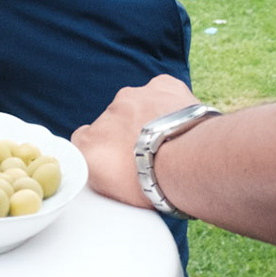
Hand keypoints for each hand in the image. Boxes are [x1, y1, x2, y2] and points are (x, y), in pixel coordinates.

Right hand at [72, 74, 202, 209]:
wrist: (189, 162)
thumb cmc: (155, 184)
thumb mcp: (113, 191)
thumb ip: (100, 170)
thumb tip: (105, 166)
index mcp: (90, 143)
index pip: (86, 140)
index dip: (106, 150)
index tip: (122, 162)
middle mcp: (107, 114)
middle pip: (115, 121)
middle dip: (130, 134)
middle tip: (151, 155)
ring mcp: (135, 97)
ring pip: (140, 105)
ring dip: (151, 118)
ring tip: (171, 141)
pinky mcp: (162, 85)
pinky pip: (163, 91)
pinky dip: (170, 102)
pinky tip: (181, 121)